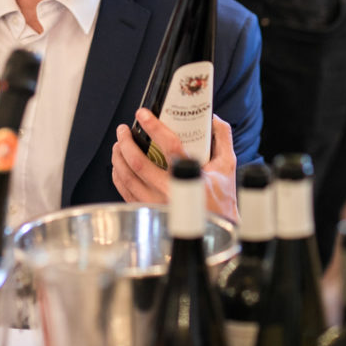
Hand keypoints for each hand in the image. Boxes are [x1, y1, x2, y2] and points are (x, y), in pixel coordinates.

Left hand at [112, 109, 237, 221]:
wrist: (215, 231)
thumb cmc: (221, 198)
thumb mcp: (226, 165)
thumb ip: (221, 137)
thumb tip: (211, 117)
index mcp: (191, 178)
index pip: (170, 146)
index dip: (154, 127)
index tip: (142, 114)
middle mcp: (171, 193)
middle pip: (139, 163)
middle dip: (126, 142)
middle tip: (124, 129)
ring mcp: (157, 205)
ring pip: (127, 178)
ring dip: (119, 157)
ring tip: (119, 143)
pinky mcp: (148, 212)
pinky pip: (125, 192)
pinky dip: (119, 175)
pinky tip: (120, 165)